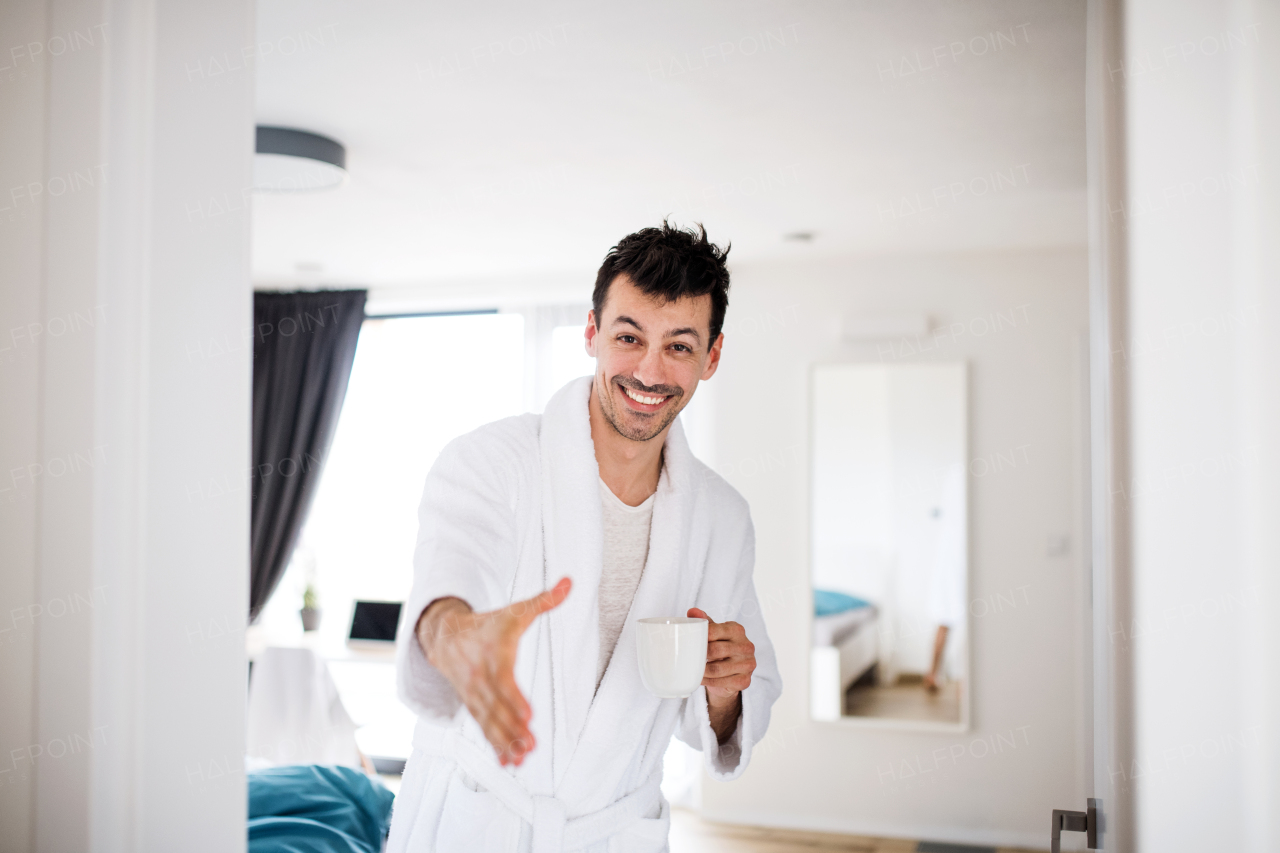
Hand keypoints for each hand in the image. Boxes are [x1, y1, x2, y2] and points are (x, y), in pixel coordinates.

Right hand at [416, 578, 570, 765]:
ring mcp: (475, 694)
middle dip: (512, 729)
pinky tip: (507, 762)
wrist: (445, 635)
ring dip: (504, 742)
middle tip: (530, 746)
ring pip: (489, 721)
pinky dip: (494, 745)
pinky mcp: (473, 705)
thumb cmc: (487, 624)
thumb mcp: (514, 610)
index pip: (504, 680)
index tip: (528, 716)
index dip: (514, 699)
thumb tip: (570, 582)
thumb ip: (544, 600)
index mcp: (494, 654)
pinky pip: (483, 727)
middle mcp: (481, 678)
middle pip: (497, 707)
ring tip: (521, 759)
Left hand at [687, 607, 754, 741]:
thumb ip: (704, 621)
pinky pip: (722, 682)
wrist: (734, 672)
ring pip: (718, 669)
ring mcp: (748, 664)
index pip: (714, 631)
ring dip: (702, 671)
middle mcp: (746, 646)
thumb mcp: (714, 632)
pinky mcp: (745, 680)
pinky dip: (708, 682)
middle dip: (700, 655)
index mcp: (737, 630)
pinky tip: (701, 679)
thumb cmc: (721, 647)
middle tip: (689, 658)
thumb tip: (692, 611)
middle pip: (716, 650)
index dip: (700, 637)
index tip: (689, 642)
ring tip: (692, 670)